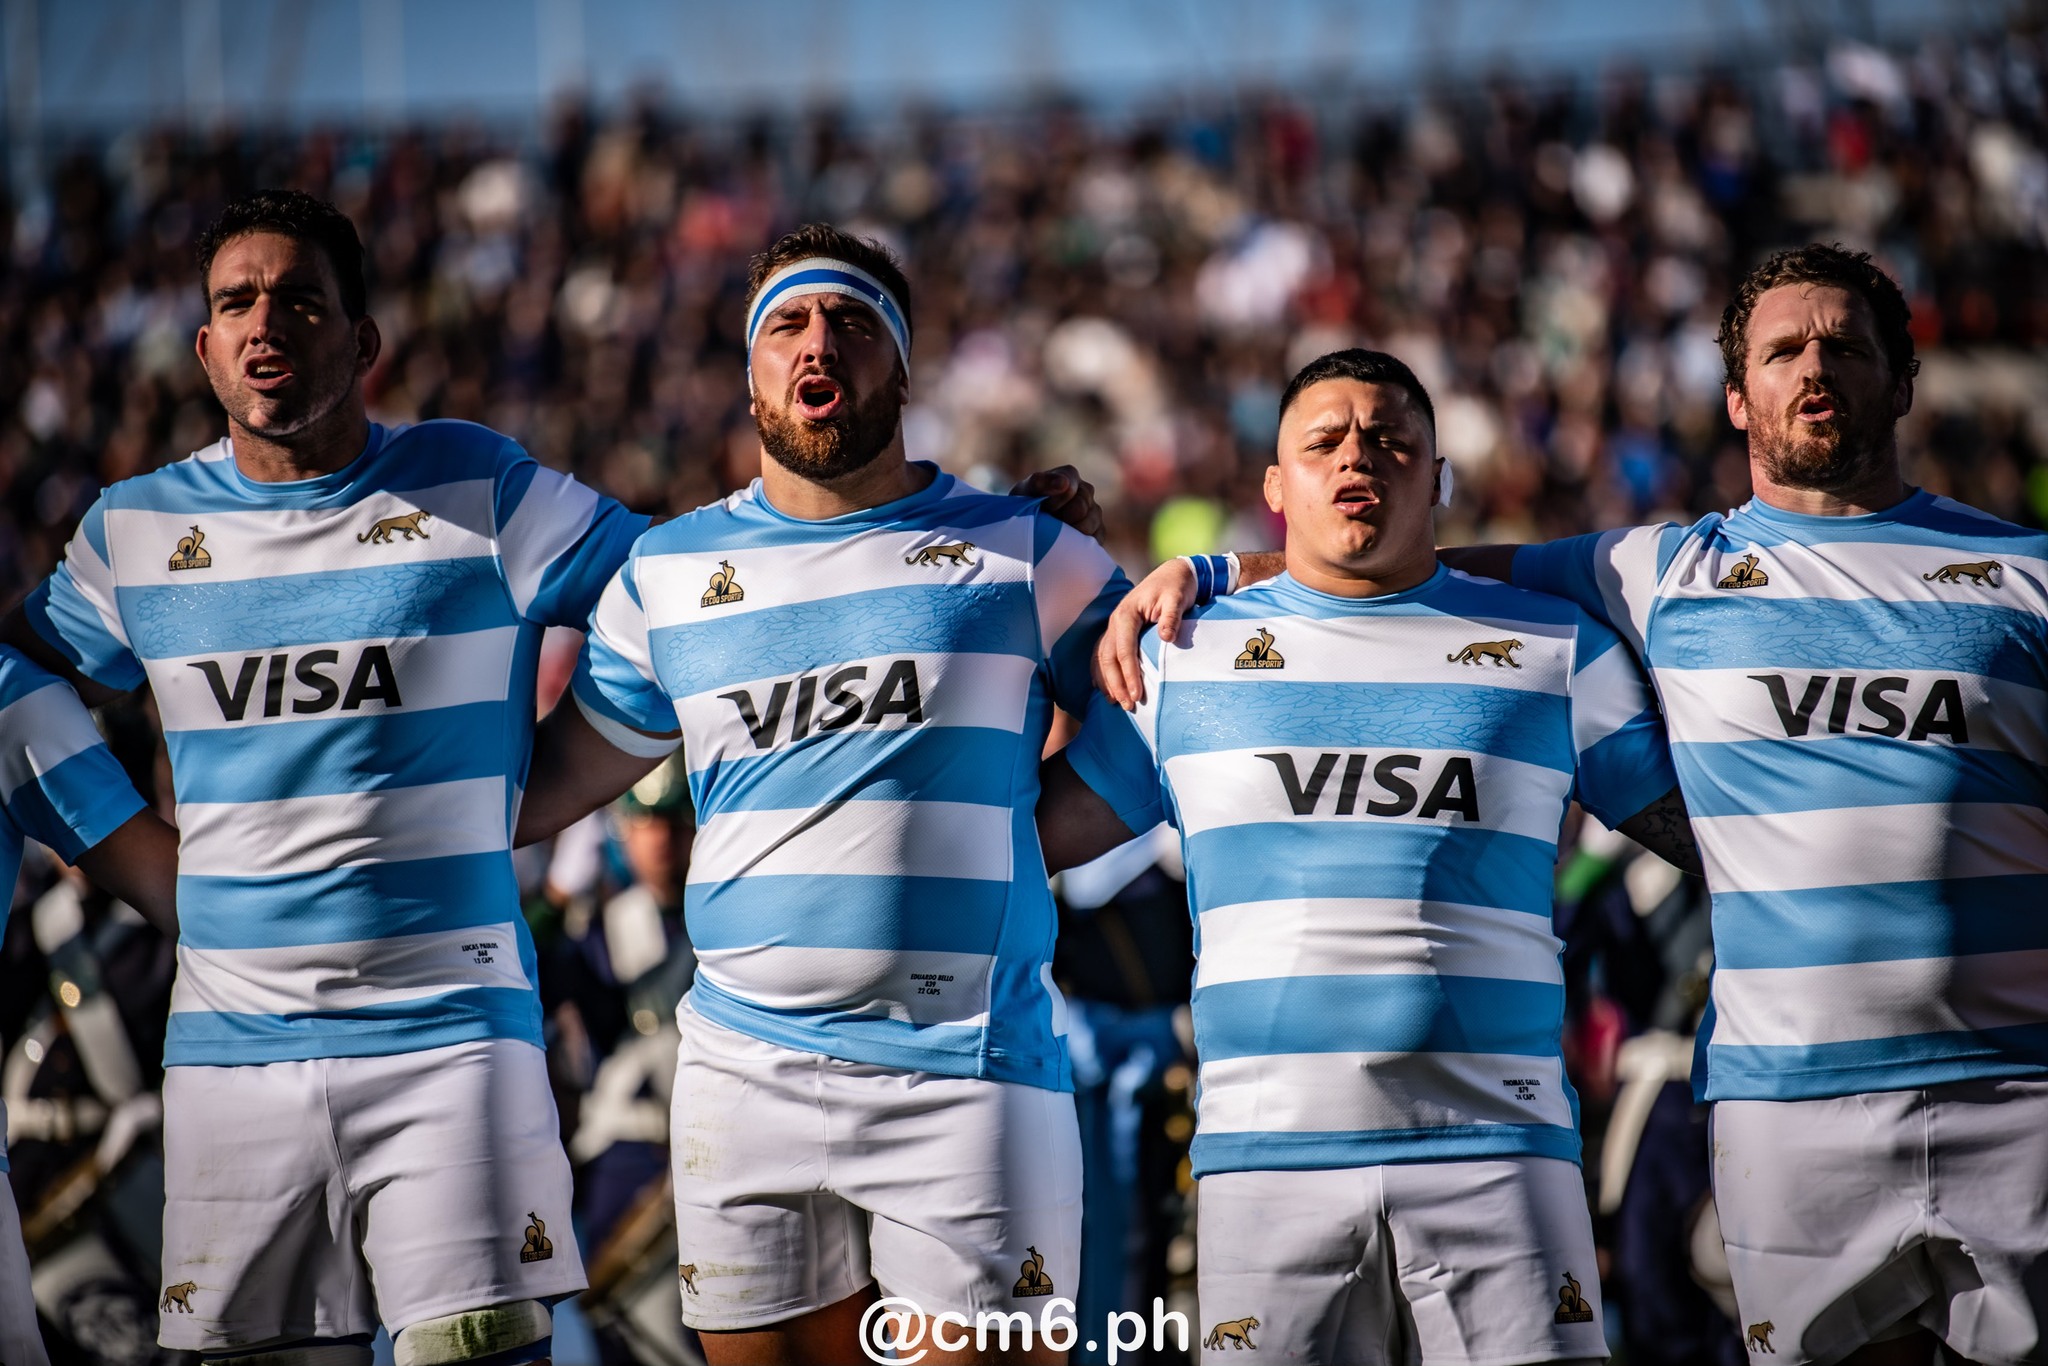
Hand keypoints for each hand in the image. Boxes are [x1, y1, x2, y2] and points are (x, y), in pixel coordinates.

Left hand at [1012, 466, 1103, 539]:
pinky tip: (1067, 543)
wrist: (1027, 530)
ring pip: (1090, 524)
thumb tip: (1064, 483)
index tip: (1044, 508)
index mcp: (1069, 477)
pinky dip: (1080, 544)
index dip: (1055, 502)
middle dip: (1061, 518)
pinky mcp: (1098, 532)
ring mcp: (1094, 512)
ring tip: (1056, 533)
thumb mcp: (1025, 492)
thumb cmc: (1024, 506)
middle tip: (1048, 522)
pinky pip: (1095, 539)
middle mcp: (1085, 491)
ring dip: (1070, 532)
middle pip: (1080, 507)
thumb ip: (1041, 482)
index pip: (1069, 488)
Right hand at [1094, 558, 1197, 708]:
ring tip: (1116, 702)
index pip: (1124, 650)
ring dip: (1107, 681)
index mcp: (1126, 614)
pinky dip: (1102, 673)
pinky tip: (1106, 688)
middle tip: (1127, 706)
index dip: (1129, 674)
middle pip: (1108, 658)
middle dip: (1115, 684)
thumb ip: (1171, 617)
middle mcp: (1115, 621)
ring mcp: (1113, 627)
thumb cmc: (1176, 587)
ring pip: (1102, 658)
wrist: (1172, 574)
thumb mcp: (1177, 598)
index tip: (1136, 695)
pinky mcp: (1117, 632)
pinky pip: (1103, 654)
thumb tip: (1166, 637)